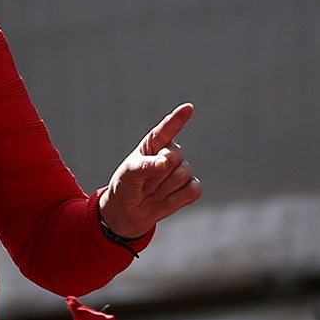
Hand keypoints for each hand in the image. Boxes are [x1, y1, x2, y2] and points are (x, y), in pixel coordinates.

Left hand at [100, 103, 201, 239]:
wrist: (129, 210)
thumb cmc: (127, 185)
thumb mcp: (129, 174)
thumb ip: (145, 166)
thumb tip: (166, 161)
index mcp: (154, 144)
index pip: (166, 130)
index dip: (177, 119)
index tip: (187, 108)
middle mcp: (171, 154)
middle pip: (174, 157)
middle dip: (156, 174)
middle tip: (144, 183)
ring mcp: (184, 170)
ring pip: (182, 175)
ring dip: (163, 189)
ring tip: (152, 192)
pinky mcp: (191, 188)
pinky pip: (192, 190)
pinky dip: (176, 199)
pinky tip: (165, 200)